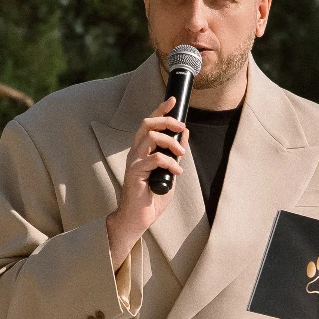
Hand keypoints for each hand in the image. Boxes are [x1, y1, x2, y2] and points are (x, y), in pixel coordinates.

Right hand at [106, 98, 188, 267]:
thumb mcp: (170, 171)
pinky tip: (176, 172)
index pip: (149, 123)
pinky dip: (170, 162)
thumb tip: (184, 134)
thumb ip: (174, 153)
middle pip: (147, 123)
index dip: (160, 109)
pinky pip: (154, 159)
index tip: (173, 100)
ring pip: (150, 138)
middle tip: (181, 128)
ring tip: (181, 155)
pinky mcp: (134, 173)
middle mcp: (135, 152)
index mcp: (142, 150)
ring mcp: (133, 162)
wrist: (138, 218)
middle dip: (166, 120)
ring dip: (170, 142)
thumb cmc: (151, 197)